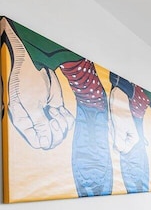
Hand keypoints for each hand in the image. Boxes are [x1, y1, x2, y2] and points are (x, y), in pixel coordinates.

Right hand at [4, 22, 73, 149]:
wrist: (35, 66)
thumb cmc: (27, 82)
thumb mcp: (32, 104)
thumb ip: (39, 124)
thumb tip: (45, 144)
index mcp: (25, 123)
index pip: (38, 142)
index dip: (47, 139)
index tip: (50, 126)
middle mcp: (36, 122)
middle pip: (52, 140)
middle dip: (57, 131)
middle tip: (55, 118)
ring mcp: (47, 116)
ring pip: (61, 132)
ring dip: (62, 123)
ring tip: (56, 111)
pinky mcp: (56, 109)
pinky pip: (67, 122)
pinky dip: (67, 117)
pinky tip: (60, 109)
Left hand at [109, 86, 138, 153]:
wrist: (117, 104)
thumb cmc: (120, 114)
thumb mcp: (119, 128)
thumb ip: (119, 141)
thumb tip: (118, 151)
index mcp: (133, 139)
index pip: (124, 150)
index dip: (117, 145)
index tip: (115, 136)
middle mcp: (129, 138)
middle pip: (118, 145)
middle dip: (114, 137)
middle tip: (114, 128)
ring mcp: (123, 135)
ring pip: (114, 140)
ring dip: (111, 133)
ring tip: (113, 124)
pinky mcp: (118, 132)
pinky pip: (111, 135)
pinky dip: (110, 130)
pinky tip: (111, 124)